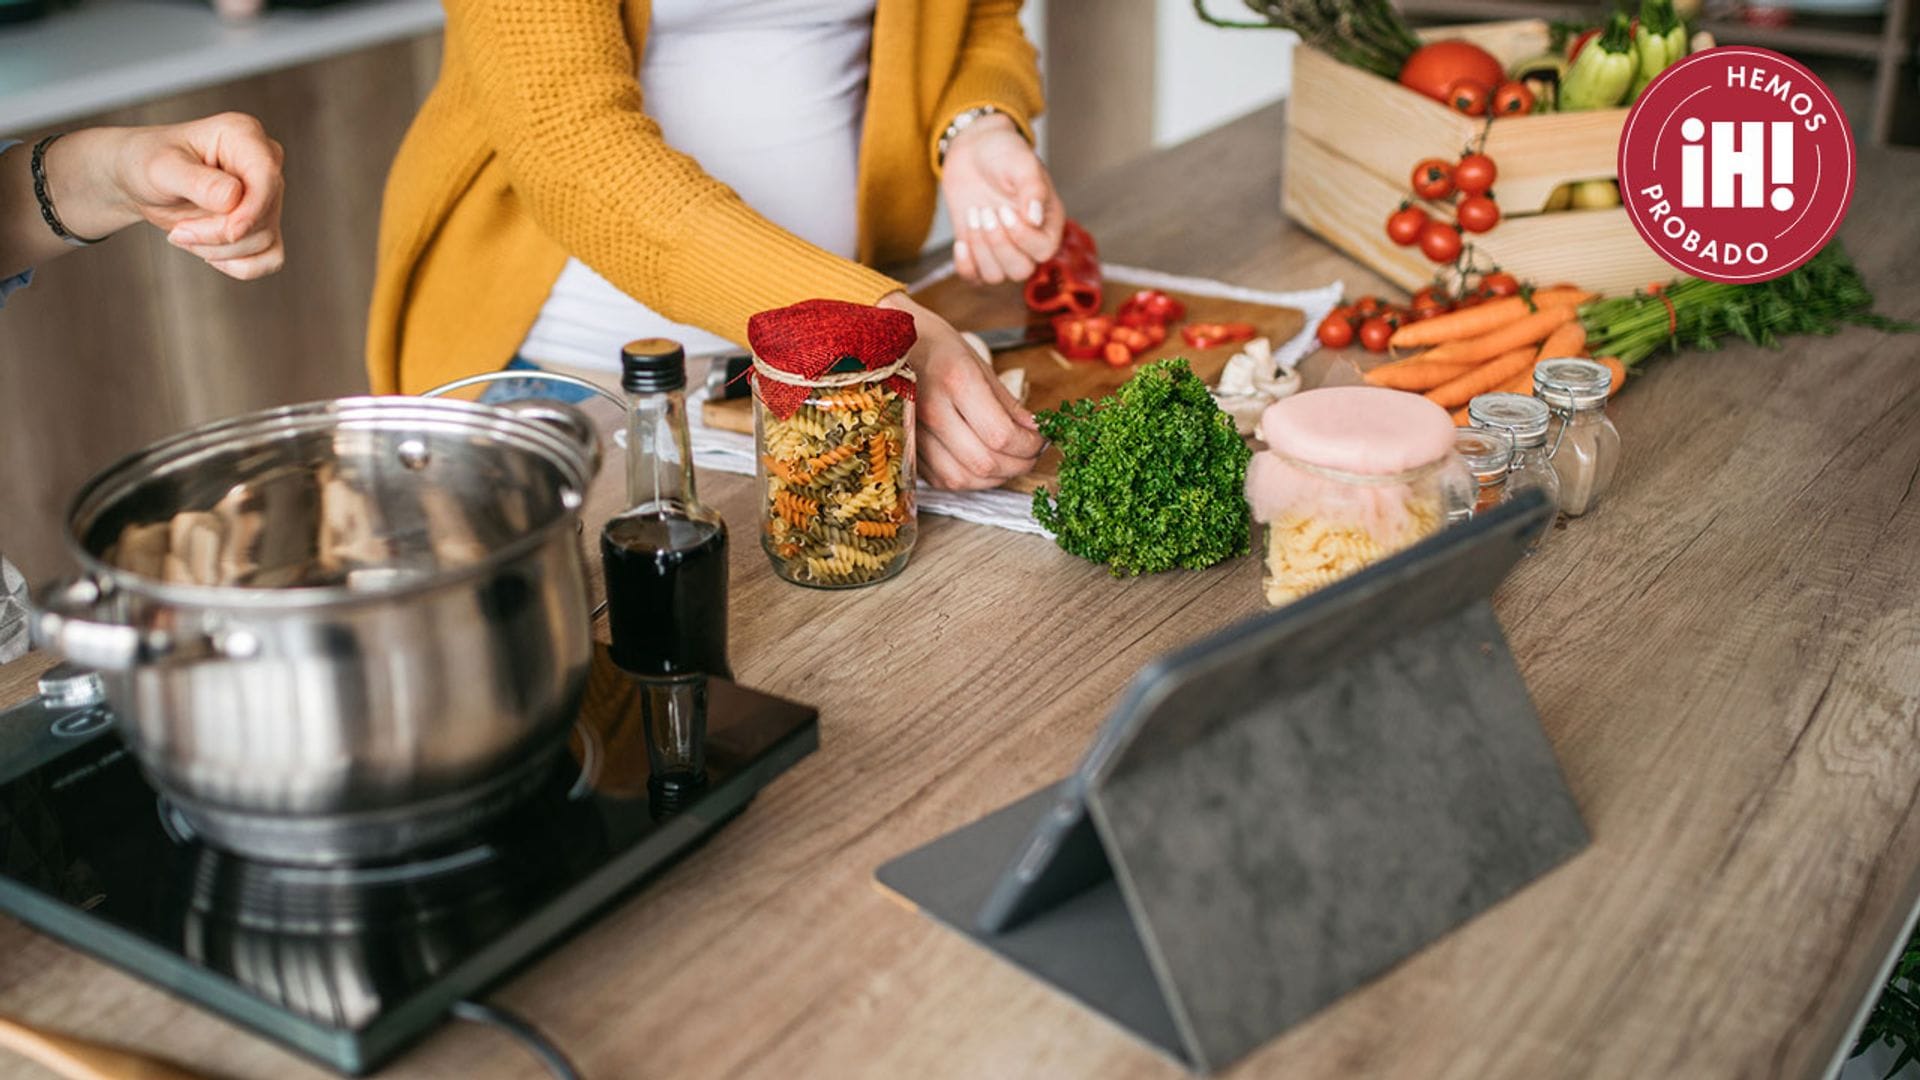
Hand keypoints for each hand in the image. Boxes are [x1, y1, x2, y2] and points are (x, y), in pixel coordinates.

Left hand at [48, 113, 285, 279]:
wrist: (141, 183)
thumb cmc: (146, 163)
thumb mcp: (160, 168)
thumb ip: (197, 182)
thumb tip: (233, 198)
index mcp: (243, 135)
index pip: (267, 176)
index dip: (252, 209)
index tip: (228, 232)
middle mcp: (263, 163)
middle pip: (263, 214)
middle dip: (220, 234)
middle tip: (180, 231)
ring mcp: (267, 197)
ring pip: (264, 240)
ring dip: (220, 250)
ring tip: (185, 234)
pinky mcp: (265, 224)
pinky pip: (270, 258)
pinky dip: (240, 266)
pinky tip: (209, 253)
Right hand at [877, 291, 1046, 489]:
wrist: (882, 342)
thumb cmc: (935, 346)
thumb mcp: (978, 363)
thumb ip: (1008, 403)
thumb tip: (1035, 431)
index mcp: (955, 380)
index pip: (1001, 434)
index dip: (1029, 446)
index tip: (1041, 440)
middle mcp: (931, 410)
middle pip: (984, 462)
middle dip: (1019, 465)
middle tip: (1031, 453)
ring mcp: (914, 432)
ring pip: (962, 478)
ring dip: (995, 478)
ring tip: (1009, 461)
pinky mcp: (906, 448)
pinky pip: (942, 479)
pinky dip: (968, 479)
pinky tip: (980, 463)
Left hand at [940, 113, 1064, 285]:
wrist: (975, 148)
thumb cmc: (1004, 152)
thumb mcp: (1022, 163)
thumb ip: (1032, 188)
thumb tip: (1034, 218)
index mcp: (1047, 222)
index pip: (1043, 251)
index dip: (1021, 237)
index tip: (1003, 209)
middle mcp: (1027, 240)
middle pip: (1020, 270)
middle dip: (998, 244)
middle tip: (985, 211)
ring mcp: (1001, 247)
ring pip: (995, 276)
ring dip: (980, 249)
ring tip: (974, 214)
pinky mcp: (978, 249)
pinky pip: (974, 277)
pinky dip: (965, 265)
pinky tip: (960, 241)